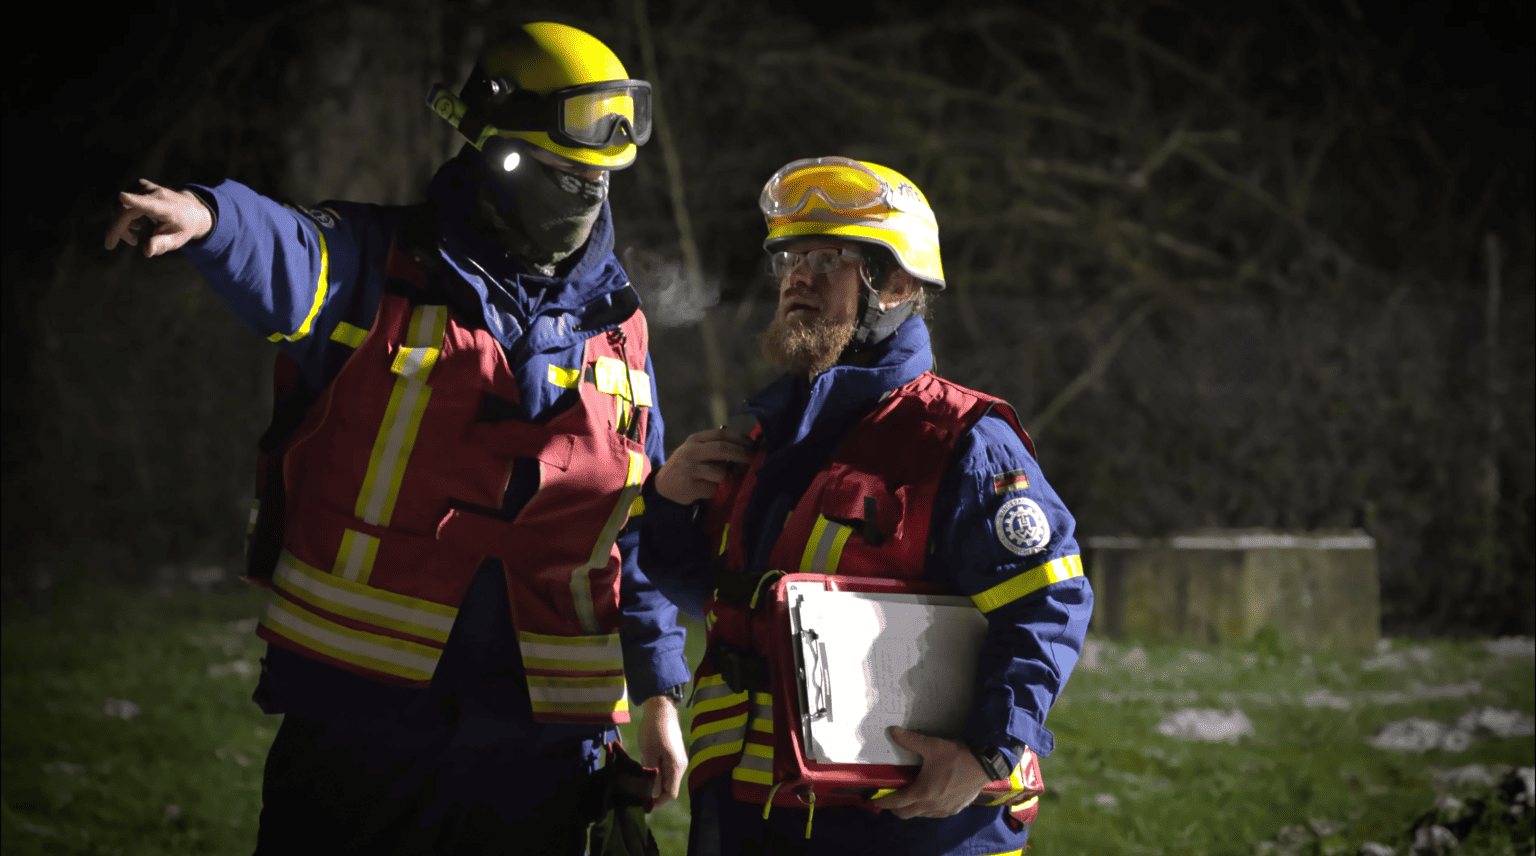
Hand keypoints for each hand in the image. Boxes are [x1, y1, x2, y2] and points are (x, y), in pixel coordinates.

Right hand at [104, 178, 212, 256]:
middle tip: (122, 244)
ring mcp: (147, 187)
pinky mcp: (141, 186)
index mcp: (168, 208)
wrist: (191, 210)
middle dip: (117, 229)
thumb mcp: (177, 240)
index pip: (149, 204)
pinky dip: (122, 215)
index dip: (135, 201)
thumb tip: (147, 252)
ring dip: (121, 224)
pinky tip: (135, 224)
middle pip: (126, 209)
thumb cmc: (183, 227)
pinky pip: (122, 201)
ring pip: (120, 206)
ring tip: (134, 238)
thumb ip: (162, 244)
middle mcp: (156, 194)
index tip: (122, 196)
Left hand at [636, 693, 686, 808]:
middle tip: (637, 794)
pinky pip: (665, 770)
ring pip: (666, 779)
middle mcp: (680, 766)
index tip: (644, 805)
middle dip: (654, 793)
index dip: (658, 802)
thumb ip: (651, 775)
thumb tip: (652, 794)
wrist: (661, 708)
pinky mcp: (672, 754)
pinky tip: (644, 771)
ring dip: (654, 783)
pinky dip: (655, 774)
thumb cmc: (654, 730)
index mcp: (677, 767)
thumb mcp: (649, 753)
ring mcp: (677, 759)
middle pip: (669, 787)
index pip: (670, 793)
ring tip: (639, 783)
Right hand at [653, 429, 751, 504]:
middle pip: (723, 449)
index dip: (740, 438)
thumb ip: (713, 447)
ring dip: (724, 478)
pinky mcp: (691, 486)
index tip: (752, 444)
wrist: (663, 486)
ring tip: (715, 479)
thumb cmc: (684, 466)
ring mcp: (690, 469)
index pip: (721, 434)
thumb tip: (744, 449)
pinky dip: (713, 490)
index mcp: (695, 440)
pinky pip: (713, 488)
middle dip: (741, 454)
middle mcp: (691, 452)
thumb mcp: (695, 450)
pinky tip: (703, 489)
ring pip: (720, 473)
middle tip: (752, 459)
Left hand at [871, 727, 992, 819]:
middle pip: (906, 813)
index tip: (876, 800)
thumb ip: (910, 740)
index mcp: (922, 791)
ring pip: (921, 814)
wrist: (984, 766)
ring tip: (911, 796)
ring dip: (912, 808)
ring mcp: (944, 810)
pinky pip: (935, 814)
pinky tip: (930, 798)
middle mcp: (931, 805)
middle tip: (892, 798)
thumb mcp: (932, 745)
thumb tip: (892, 731)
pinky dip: (927, 809)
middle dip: (896, 808)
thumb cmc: (957, 756)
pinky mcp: (955, 809)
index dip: (884, 801)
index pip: (897, 802)